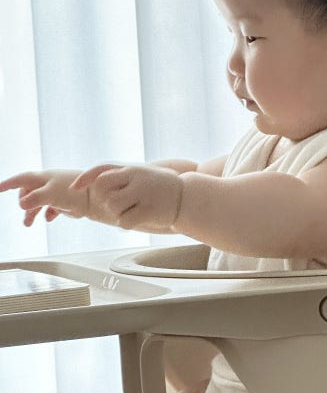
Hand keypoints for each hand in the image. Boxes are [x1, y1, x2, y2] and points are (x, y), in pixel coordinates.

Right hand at [0, 169, 88, 226]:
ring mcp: (58, 192)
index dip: (8, 184)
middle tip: (23, 213)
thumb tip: (22, 204)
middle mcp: (49, 183)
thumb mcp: (50, 194)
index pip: (21, 179)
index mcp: (43, 178)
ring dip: (33, 213)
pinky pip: (52, 208)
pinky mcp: (67, 202)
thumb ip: (34, 199)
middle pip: (29, 192)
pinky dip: (48, 213)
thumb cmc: (75, 190)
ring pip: (40, 202)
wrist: (98, 196)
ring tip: (28, 223)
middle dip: (23, 202)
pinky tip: (48, 218)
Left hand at [70, 163, 184, 231]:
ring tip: (132, 211)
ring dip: (116, 213)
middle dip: (103, 199)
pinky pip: (123, 221)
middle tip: (117, 204)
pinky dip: (127, 223)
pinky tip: (139, 218)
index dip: (84, 179)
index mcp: (131, 169)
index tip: (73, 188)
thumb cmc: (160, 188)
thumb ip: (119, 177)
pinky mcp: (150, 209)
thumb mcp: (140, 176)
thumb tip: (91, 183)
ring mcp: (144, 192)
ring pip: (111, 206)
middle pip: (102, 188)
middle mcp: (136, 177)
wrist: (188, 197)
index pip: (101, 170)